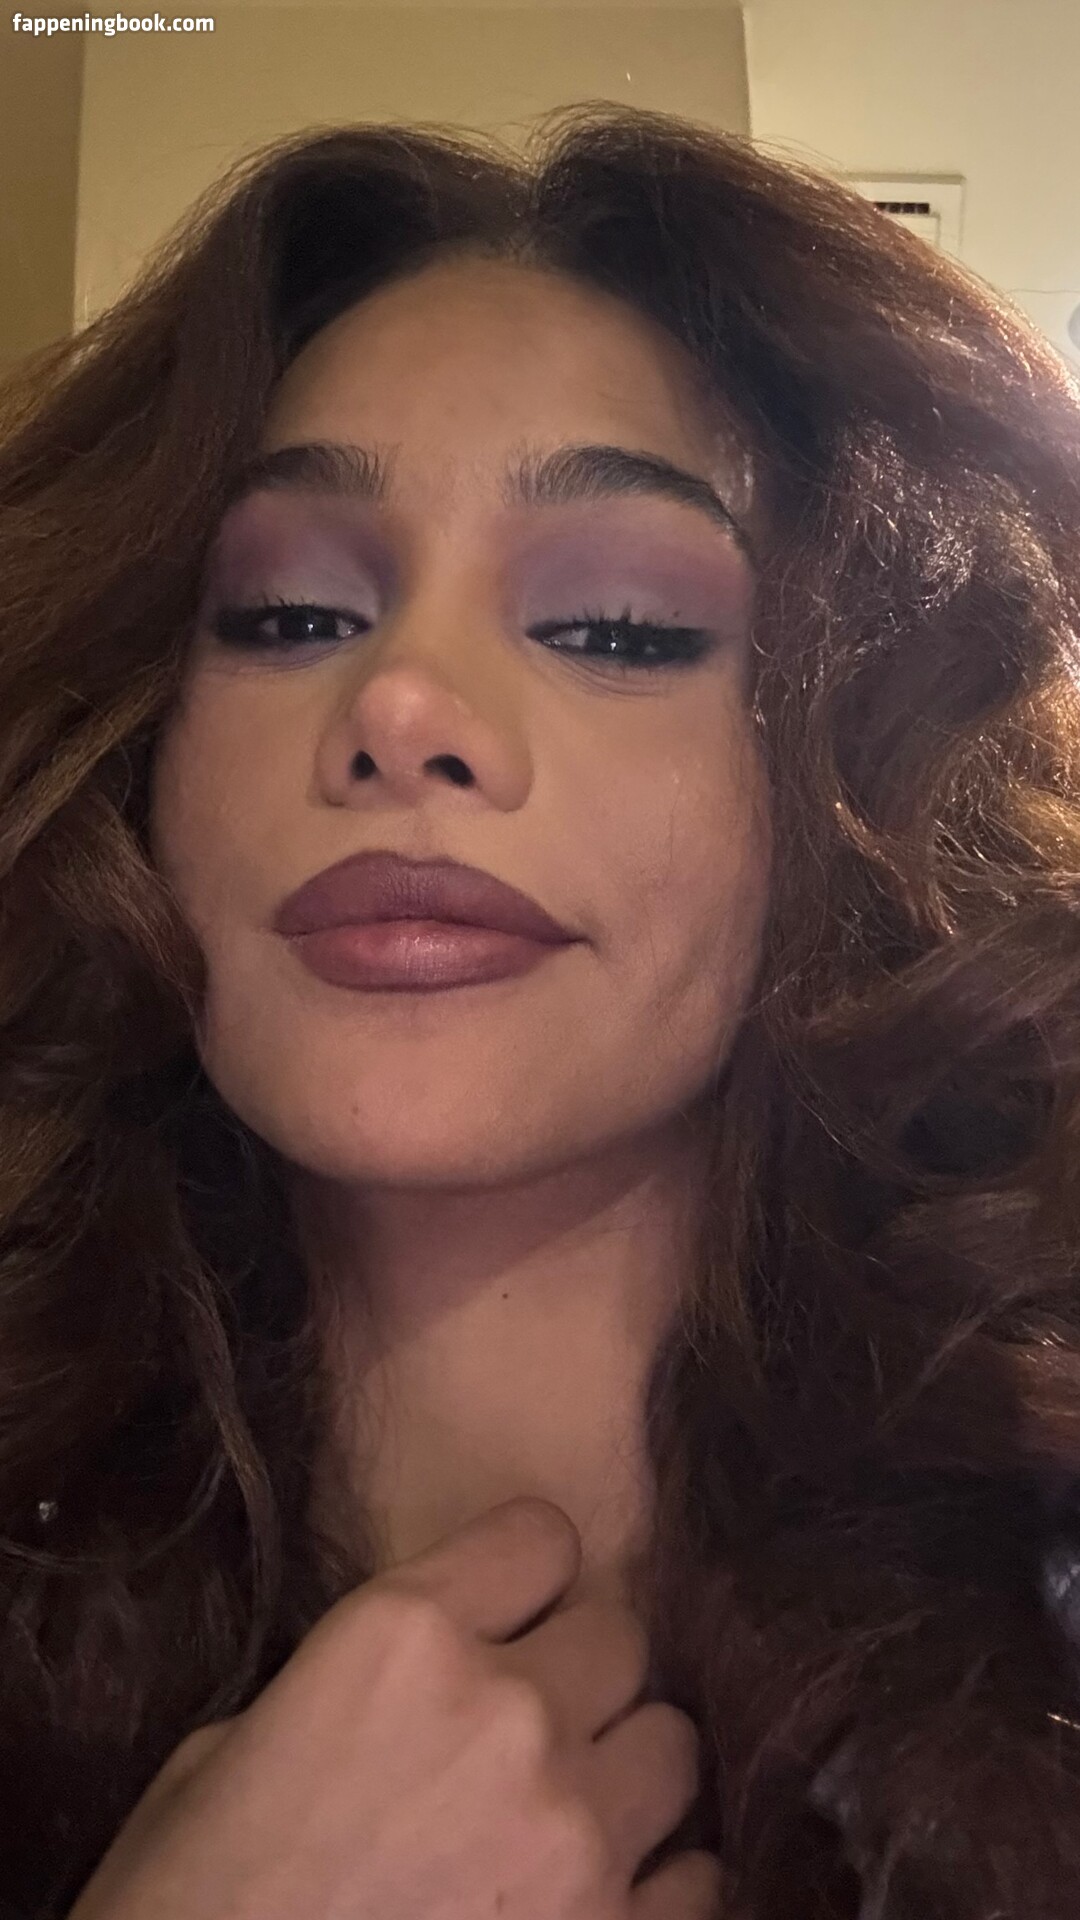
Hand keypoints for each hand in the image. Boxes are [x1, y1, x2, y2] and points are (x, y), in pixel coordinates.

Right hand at [68, 1496, 722, 1919]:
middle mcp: (508, 1709)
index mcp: (403, 1635)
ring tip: (568, 1817)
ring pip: (672, 1747)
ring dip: (624, 1774)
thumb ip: (349, 1685)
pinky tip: (601, 1901)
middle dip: (578, 1676)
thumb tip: (414, 1687)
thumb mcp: (230, 1748)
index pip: (541, 1537)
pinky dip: (659, 1885)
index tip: (508, 1611)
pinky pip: (698, 1877)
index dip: (524, 1578)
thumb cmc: (186, 1900)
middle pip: (619, 1638)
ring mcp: (574, 1831)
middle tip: (526, 1729)